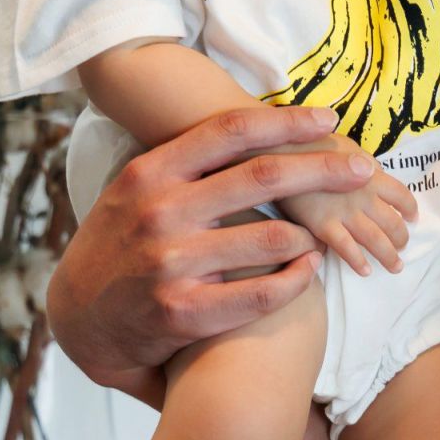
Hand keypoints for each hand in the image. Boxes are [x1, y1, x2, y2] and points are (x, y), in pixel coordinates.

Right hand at [46, 105, 384, 389]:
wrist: (77, 320)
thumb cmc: (123, 242)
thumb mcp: (139, 188)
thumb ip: (188, 160)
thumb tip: (255, 121)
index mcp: (152, 171)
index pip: (231, 130)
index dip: (288, 121)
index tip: (329, 119)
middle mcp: (160, 211)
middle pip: (263, 176)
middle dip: (324, 168)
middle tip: (362, 167)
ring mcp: (170, 263)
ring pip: (272, 238)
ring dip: (312, 234)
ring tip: (330, 233)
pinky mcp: (181, 312)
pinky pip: (262, 293)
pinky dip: (297, 278)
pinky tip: (310, 269)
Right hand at [275, 133, 417, 275]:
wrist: (282, 151)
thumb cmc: (314, 144)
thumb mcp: (347, 146)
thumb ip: (363, 163)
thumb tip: (375, 172)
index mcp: (372, 174)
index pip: (402, 196)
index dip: (410, 209)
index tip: (412, 218)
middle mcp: (364, 196)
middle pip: (393, 223)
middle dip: (402, 238)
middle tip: (402, 247)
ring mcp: (345, 213)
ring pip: (376, 241)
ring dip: (389, 256)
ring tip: (395, 266)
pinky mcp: (323, 226)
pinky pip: (346, 249)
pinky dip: (358, 262)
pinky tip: (365, 270)